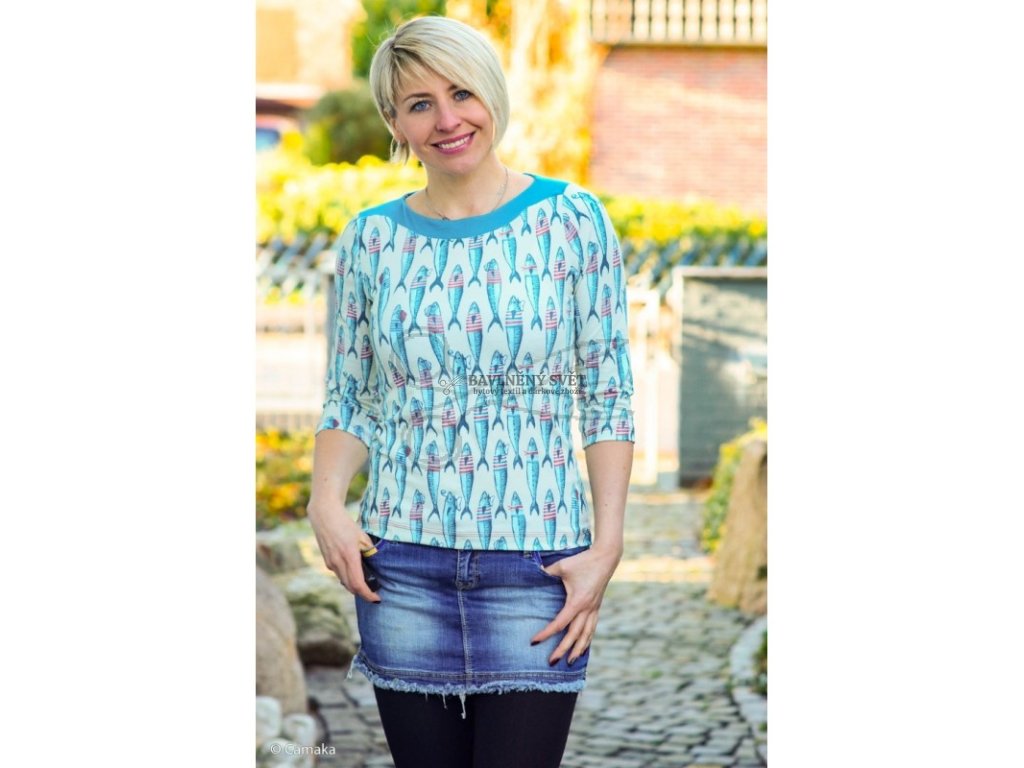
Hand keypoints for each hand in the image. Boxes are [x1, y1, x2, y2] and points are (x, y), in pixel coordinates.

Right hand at [307, 498, 380, 603]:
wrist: (324, 515)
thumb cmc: (345, 523)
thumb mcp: (362, 535)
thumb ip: (369, 550)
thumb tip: (375, 562)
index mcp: (349, 556)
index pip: (358, 583)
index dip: (368, 594)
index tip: (377, 598)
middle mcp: (338, 562)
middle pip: (351, 586)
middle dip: (363, 593)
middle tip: (374, 594)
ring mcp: (331, 563)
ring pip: (344, 581)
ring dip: (355, 586)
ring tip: (367, 586)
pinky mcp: (327, 561)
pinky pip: (339, 575)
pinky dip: (348, 578)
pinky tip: (355, 574)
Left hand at [530, 545, 621, 664]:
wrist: (606, 557)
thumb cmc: (583, 561)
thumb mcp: (562, 566)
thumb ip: (546, 572)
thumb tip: (532, 573)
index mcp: (577, 602)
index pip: (559, 623)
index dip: (546, 633)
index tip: (535, 641)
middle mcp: (587, 609)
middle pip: (574, 635)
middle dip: (563, 650)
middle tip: (551, 662)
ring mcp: (594, 609)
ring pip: (586, 635)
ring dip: (578, 649)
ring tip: (570, 662)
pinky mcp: (597, 607)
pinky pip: (592, 628)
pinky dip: (587, 639)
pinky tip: (583, 647)